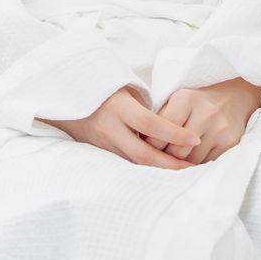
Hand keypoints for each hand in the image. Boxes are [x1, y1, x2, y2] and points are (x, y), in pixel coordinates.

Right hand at [40, 86, 199, 168]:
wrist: (64, 94)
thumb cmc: (102, 86)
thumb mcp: (124, 90)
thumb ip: (144, 109)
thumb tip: (171, 128)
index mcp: (117, 107)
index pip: (151, 123)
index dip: (175, 134)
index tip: (196, 139)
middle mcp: (109, 128)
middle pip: (143, 154)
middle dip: (170, 165)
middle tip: (194, 169)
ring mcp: (101, 144)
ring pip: (134, 164)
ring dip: (159, 170)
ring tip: (183, 173)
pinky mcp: (98, 153)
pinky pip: (125, 163)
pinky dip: (144, 168)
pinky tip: (160, 171)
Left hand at [155, 78, 260, 163]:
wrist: (235, 96)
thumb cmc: (198, 101)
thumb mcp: (177, 100)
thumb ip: (160, 119)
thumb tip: (140, 144)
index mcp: (186, 98)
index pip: (161, 131)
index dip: (150, 144)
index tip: (146, 148)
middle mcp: (205, 112)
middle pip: (176, 151)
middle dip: (164, 157)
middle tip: (159, 157)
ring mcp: (220, 128)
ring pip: (190, 161)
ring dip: (180, 163)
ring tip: (175, 157)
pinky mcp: (230, 142)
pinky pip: (205, 163)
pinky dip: (196, 164)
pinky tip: (192, 157)